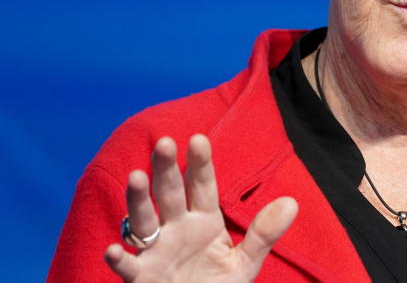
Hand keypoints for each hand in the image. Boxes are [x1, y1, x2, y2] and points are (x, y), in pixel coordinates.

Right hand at [104, 135, 298, 281]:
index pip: (202, 186)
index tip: (199, 139)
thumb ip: (264, 233)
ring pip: (144, 221)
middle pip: (170, 194)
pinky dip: (119, 260)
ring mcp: (156, 251)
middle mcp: (176, 229)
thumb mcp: (245, 262)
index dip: (200, 164)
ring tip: (135, 176)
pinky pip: (129, 267)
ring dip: (138, 200)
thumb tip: (292, 203)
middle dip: (166, 169)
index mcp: (204, 220)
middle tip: (164, 142)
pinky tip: (113, 249)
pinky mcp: (142, 278)